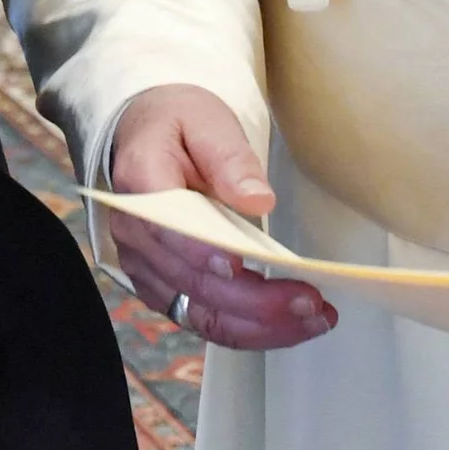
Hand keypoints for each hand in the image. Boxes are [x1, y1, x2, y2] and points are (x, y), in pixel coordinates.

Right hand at [105, 84, 336, 351]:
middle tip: (310, 302)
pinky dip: (247, 329)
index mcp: (140, 182)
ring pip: (200, 313)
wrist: (147, 136)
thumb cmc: (179, 124)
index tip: (241, 266)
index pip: (166, 228)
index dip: (201, 253)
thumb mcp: (206, 120)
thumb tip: (258, 199)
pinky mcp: (164, 287)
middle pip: (191, 281)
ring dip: (259, 326)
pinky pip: (203, 320)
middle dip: (254, 301)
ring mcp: (147, 267)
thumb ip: (229, 158)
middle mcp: (135, 235)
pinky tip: (288, 324)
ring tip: (314, 320)